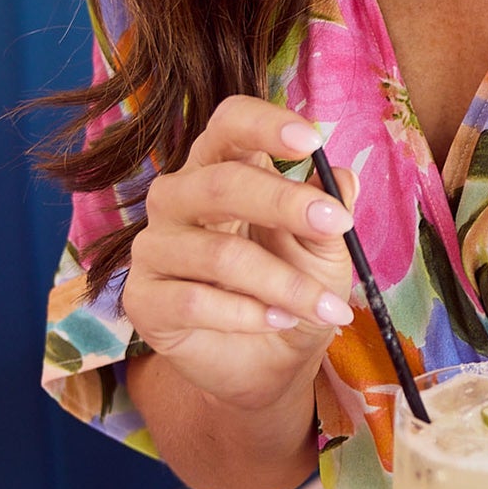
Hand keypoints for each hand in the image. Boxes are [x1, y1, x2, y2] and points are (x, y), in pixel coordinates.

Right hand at [121, 98, 355, 413]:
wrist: (269, 364)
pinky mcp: (142, 299)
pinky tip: (280, 321)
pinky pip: (194, 301)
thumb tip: (344, 177)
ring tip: (324, 307)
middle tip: (338, 224)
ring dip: (284, 283)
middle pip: (220, 182)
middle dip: (286, 203)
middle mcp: (177, 199)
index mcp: (220, 168)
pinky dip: (248, 314)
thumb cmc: (292, 290)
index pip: (228, 124)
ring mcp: (153, 248)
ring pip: (219, 254)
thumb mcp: (325, 251)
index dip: (265, 125)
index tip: (312, 142)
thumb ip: (330, 211)